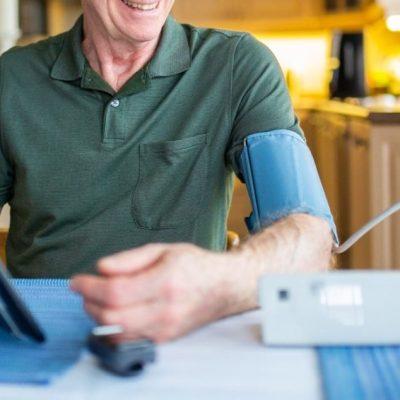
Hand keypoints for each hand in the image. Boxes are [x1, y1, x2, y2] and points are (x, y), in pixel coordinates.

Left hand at [71, 243, 250, 342]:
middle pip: (112, 318)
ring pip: (117, 333)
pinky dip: (112, 328)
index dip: (90, 287)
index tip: (77, 281)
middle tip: (84, 290)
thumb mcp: (164, 250)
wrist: (223, 287)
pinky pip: (129, 340)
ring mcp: (166, 328)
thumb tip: (101, 268)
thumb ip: (130, 259)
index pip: (116, 292)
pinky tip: (112, 312)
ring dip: (98, 317)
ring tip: (97, 299)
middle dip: (89, 304)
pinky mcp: (165, 339)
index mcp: (166, 281)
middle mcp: (166, 310)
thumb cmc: (194, 264)